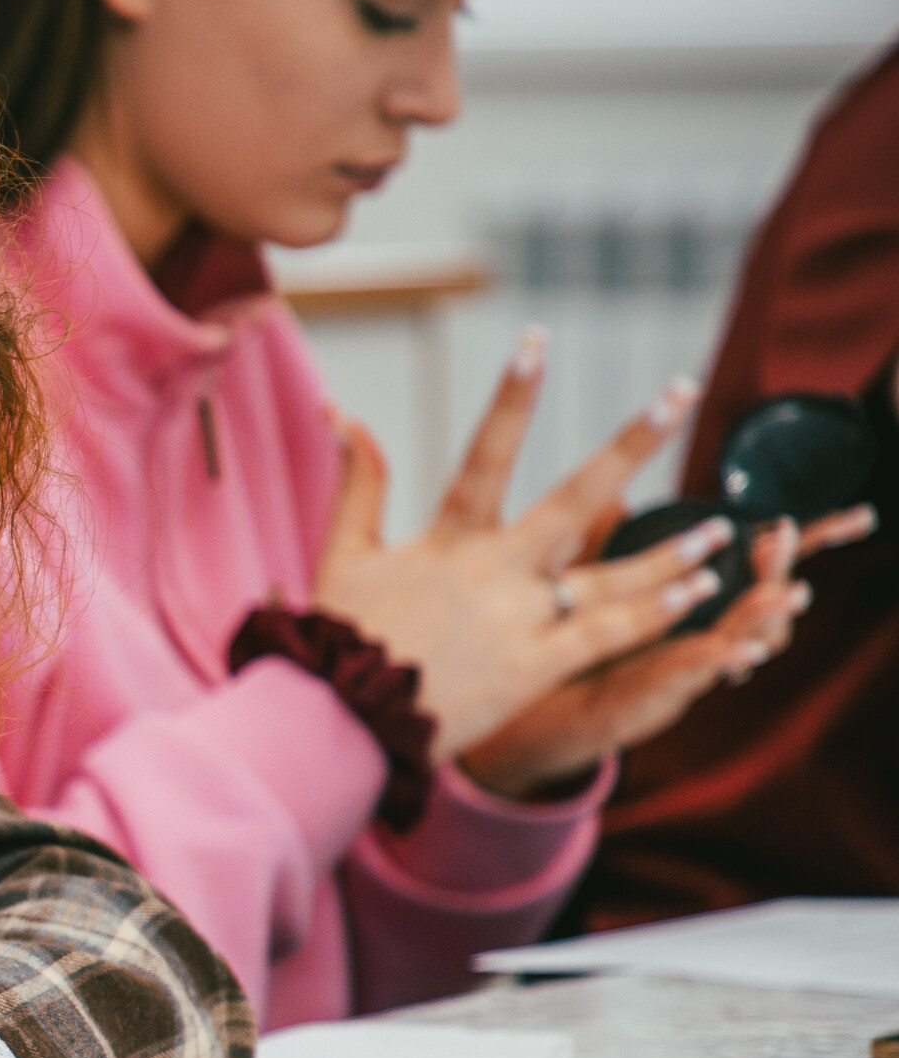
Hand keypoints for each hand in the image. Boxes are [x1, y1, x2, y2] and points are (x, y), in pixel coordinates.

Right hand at [313, 341, 732, 759]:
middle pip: (576, 496)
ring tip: (720, 530)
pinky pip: (606, 636)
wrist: (338, 718)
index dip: (511, 395)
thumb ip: (357, 483)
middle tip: (682, 391)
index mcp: (447, 539)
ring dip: (671, 551)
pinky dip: (654, 613)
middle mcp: (492, 570)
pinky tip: (698, 592)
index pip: (485, 453)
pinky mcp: (533, 670)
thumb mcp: (342, 554)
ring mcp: (518, 620)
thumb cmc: (340, 636)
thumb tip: (343, 415)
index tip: (537, 340)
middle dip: (633, 442)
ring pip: (611, 575)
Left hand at [460, 503, 878, 794]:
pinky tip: (739, 650)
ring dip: (764, 616)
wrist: (537, 714)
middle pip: (759, 596)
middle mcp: (697, 631)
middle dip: (782, 567)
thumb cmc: (574, 649)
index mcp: (690, 600)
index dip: (807, 542)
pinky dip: (718, 660)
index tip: (857, 519)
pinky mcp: (658, 696)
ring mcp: (683, 665)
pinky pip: (694, 675)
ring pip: (738, 636)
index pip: (757, 564)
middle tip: (788, 536)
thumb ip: (608, 540)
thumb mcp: (595, 588)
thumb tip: (615, 488)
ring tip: (788, 594)